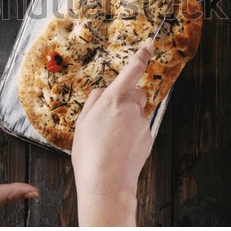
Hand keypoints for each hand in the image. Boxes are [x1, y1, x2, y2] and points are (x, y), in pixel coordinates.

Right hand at [72, 45, 153, 226]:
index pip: (131, 72)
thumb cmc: (90, 154)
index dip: (141, 57)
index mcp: (113, 100)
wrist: (107, 183)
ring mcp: (142, 123)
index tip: (148, 47)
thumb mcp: (82, 123)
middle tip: (111, 116)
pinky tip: (120, 148)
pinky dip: (132, 134)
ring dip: (129, 118)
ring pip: (138, 112)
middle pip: (137, 93)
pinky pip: (140, 128)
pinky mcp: (148, 137)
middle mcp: (131, 108)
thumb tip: (103, 91)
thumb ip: (94, 101)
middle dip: (128, 99)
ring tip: (112, 138)